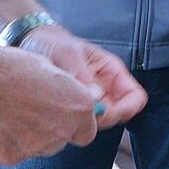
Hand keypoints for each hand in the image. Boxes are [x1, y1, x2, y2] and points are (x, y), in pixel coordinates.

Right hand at [0, 41, 102, 165]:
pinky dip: (4, 142)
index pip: (86, 131)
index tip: (60, 117)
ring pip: (37, 148)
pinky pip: (12, 153)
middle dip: (48, 131)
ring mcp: (37, 147)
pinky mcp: (12, 158)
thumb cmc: (8, 68)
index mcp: (78, 106)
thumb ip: (62, 91)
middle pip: (60, 141)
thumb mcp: (46, 69)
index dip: (72, 125)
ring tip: (6, 114)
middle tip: (27, 112)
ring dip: (27, 137)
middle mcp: (63, 130)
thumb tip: (64, 98)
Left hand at [29, 25, 146, 127]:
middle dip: (102, 119)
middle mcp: (106, 90)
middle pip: (118, 116)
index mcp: (113, 73)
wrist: (32, 45)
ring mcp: (91, 101)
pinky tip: (58, 114)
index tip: (104, 111)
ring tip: (64, 110)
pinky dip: (73, 124)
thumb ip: (82, 73)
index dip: (126, 109)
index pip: (136, 98)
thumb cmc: (54, 43)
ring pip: (99, 123)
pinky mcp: (75, 109)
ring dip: (86, 122)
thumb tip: (96, 96)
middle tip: (78, 113)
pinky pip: (81, 124)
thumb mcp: (69, 53)